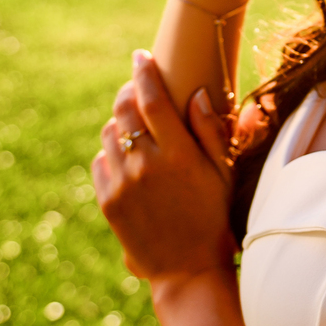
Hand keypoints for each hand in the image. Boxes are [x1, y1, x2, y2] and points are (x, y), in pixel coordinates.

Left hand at [93, 51, 236, 287]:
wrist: (186, 269)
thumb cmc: (214, 216)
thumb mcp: (224, 173)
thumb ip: (211, 131)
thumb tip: (196, 93)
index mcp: (179, 154)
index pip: (152, 99)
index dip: (144, 72)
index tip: (141, 56)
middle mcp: (146, 165)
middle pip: (124, 109)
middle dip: (129, 91)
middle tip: (138, 87)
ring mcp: (123, 183)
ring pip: (109, 132)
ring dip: (120, 121)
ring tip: (136, 126)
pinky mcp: (107, 200)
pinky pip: (100, 160)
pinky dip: (111, 151)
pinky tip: (129, 158)